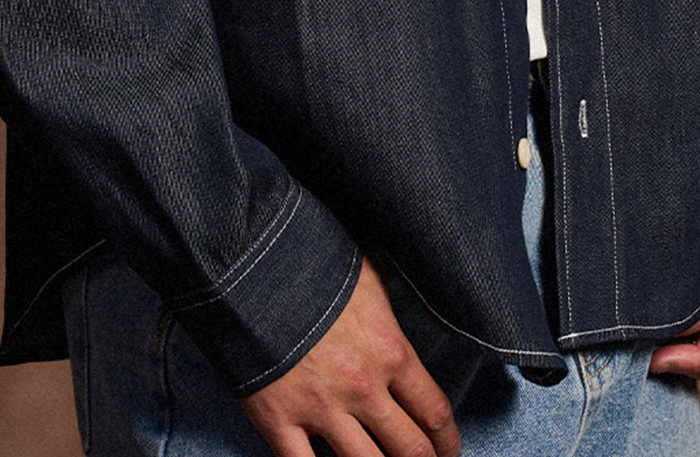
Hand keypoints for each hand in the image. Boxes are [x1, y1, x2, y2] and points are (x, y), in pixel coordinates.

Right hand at [240, 258, 459, 456]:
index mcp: (390, 350)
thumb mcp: (366, 270)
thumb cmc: (312, 261)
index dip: (448, 441)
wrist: (251, 264)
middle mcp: (363, 387)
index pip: (435, 412)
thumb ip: (387, 298)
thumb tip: (401, 293)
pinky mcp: (279, 420)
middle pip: (410, 450)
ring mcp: (321, 408)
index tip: (448, 451)